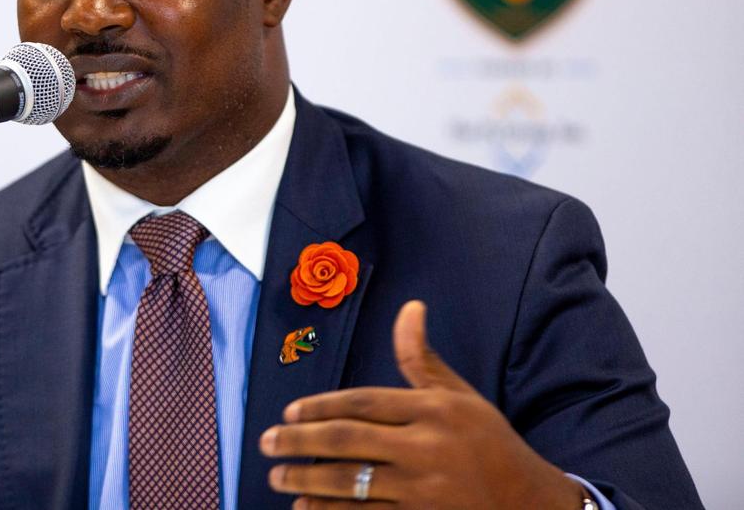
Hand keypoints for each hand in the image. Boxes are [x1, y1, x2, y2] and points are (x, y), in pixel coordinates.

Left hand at [259, 300, 582, 507]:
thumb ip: (421, 358)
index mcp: (433, 411)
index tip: (289, 413)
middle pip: (347, 441)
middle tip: (266, 441)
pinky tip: (304, 507)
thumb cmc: (488, 442)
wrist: (531, 503)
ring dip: (306, 479)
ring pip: (350, 483)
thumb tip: (410, 307)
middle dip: (299, 442)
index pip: (363, 403)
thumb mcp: (459, 395)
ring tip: (276, 474)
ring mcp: (423, 491)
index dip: (320, 406)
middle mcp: (425, 449)